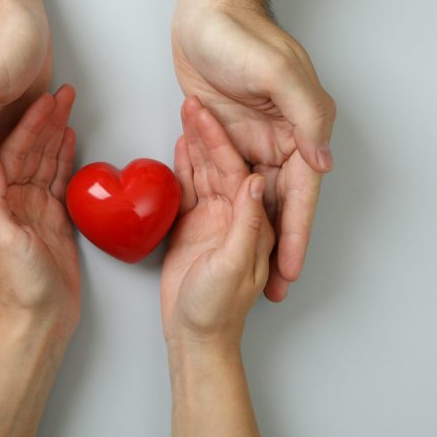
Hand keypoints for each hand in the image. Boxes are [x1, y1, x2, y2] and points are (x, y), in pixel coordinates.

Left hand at [0, 85, 79, 336]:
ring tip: (67, 103)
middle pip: (26, 150)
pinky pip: (56, 177)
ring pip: (42, 159)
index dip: (25, 126)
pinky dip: (63, 156)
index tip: (40, 101)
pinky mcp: (49, 215)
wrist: (47, 319)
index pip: (7, 154)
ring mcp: (29, 205)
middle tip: (60, 93)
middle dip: (43, 121)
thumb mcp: (3, 242)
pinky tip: (69, 136)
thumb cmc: (23, 288)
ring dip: (54, 132)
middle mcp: (6, 199)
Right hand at [162, 97, 274, 348]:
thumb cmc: (217, 309)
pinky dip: (184, 166)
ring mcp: (217, 218)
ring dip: (197, 142)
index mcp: (256, 222)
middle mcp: (240, 215)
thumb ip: (246, 224)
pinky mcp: (196, 225)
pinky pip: (191, 188)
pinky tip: (180, 144)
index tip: (208, 114)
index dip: (222, 141)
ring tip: (186, 112)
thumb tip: (256, 181)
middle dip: (209, 132)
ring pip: (207, 171)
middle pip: (224, 164)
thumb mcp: (233, 265)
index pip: (239, 171)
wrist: (193, 335)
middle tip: (193, 101)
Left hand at [172, 0, 335, 300]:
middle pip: (279, 205)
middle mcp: (279, 139)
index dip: (296, 236)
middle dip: (275, 248)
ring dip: (251, 234)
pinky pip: (223, 177)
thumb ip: (307, 118)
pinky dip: (221, 203)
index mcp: (301, 129)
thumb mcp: (279, 74)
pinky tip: (213, 228)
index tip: (290, 273)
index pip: (301, 194)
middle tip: (266, 289)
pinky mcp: (223, 135)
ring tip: (242, 272)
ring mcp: (250, 139)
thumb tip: (322, 162)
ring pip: (253, 198)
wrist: (204, 13)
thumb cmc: (241, 35)